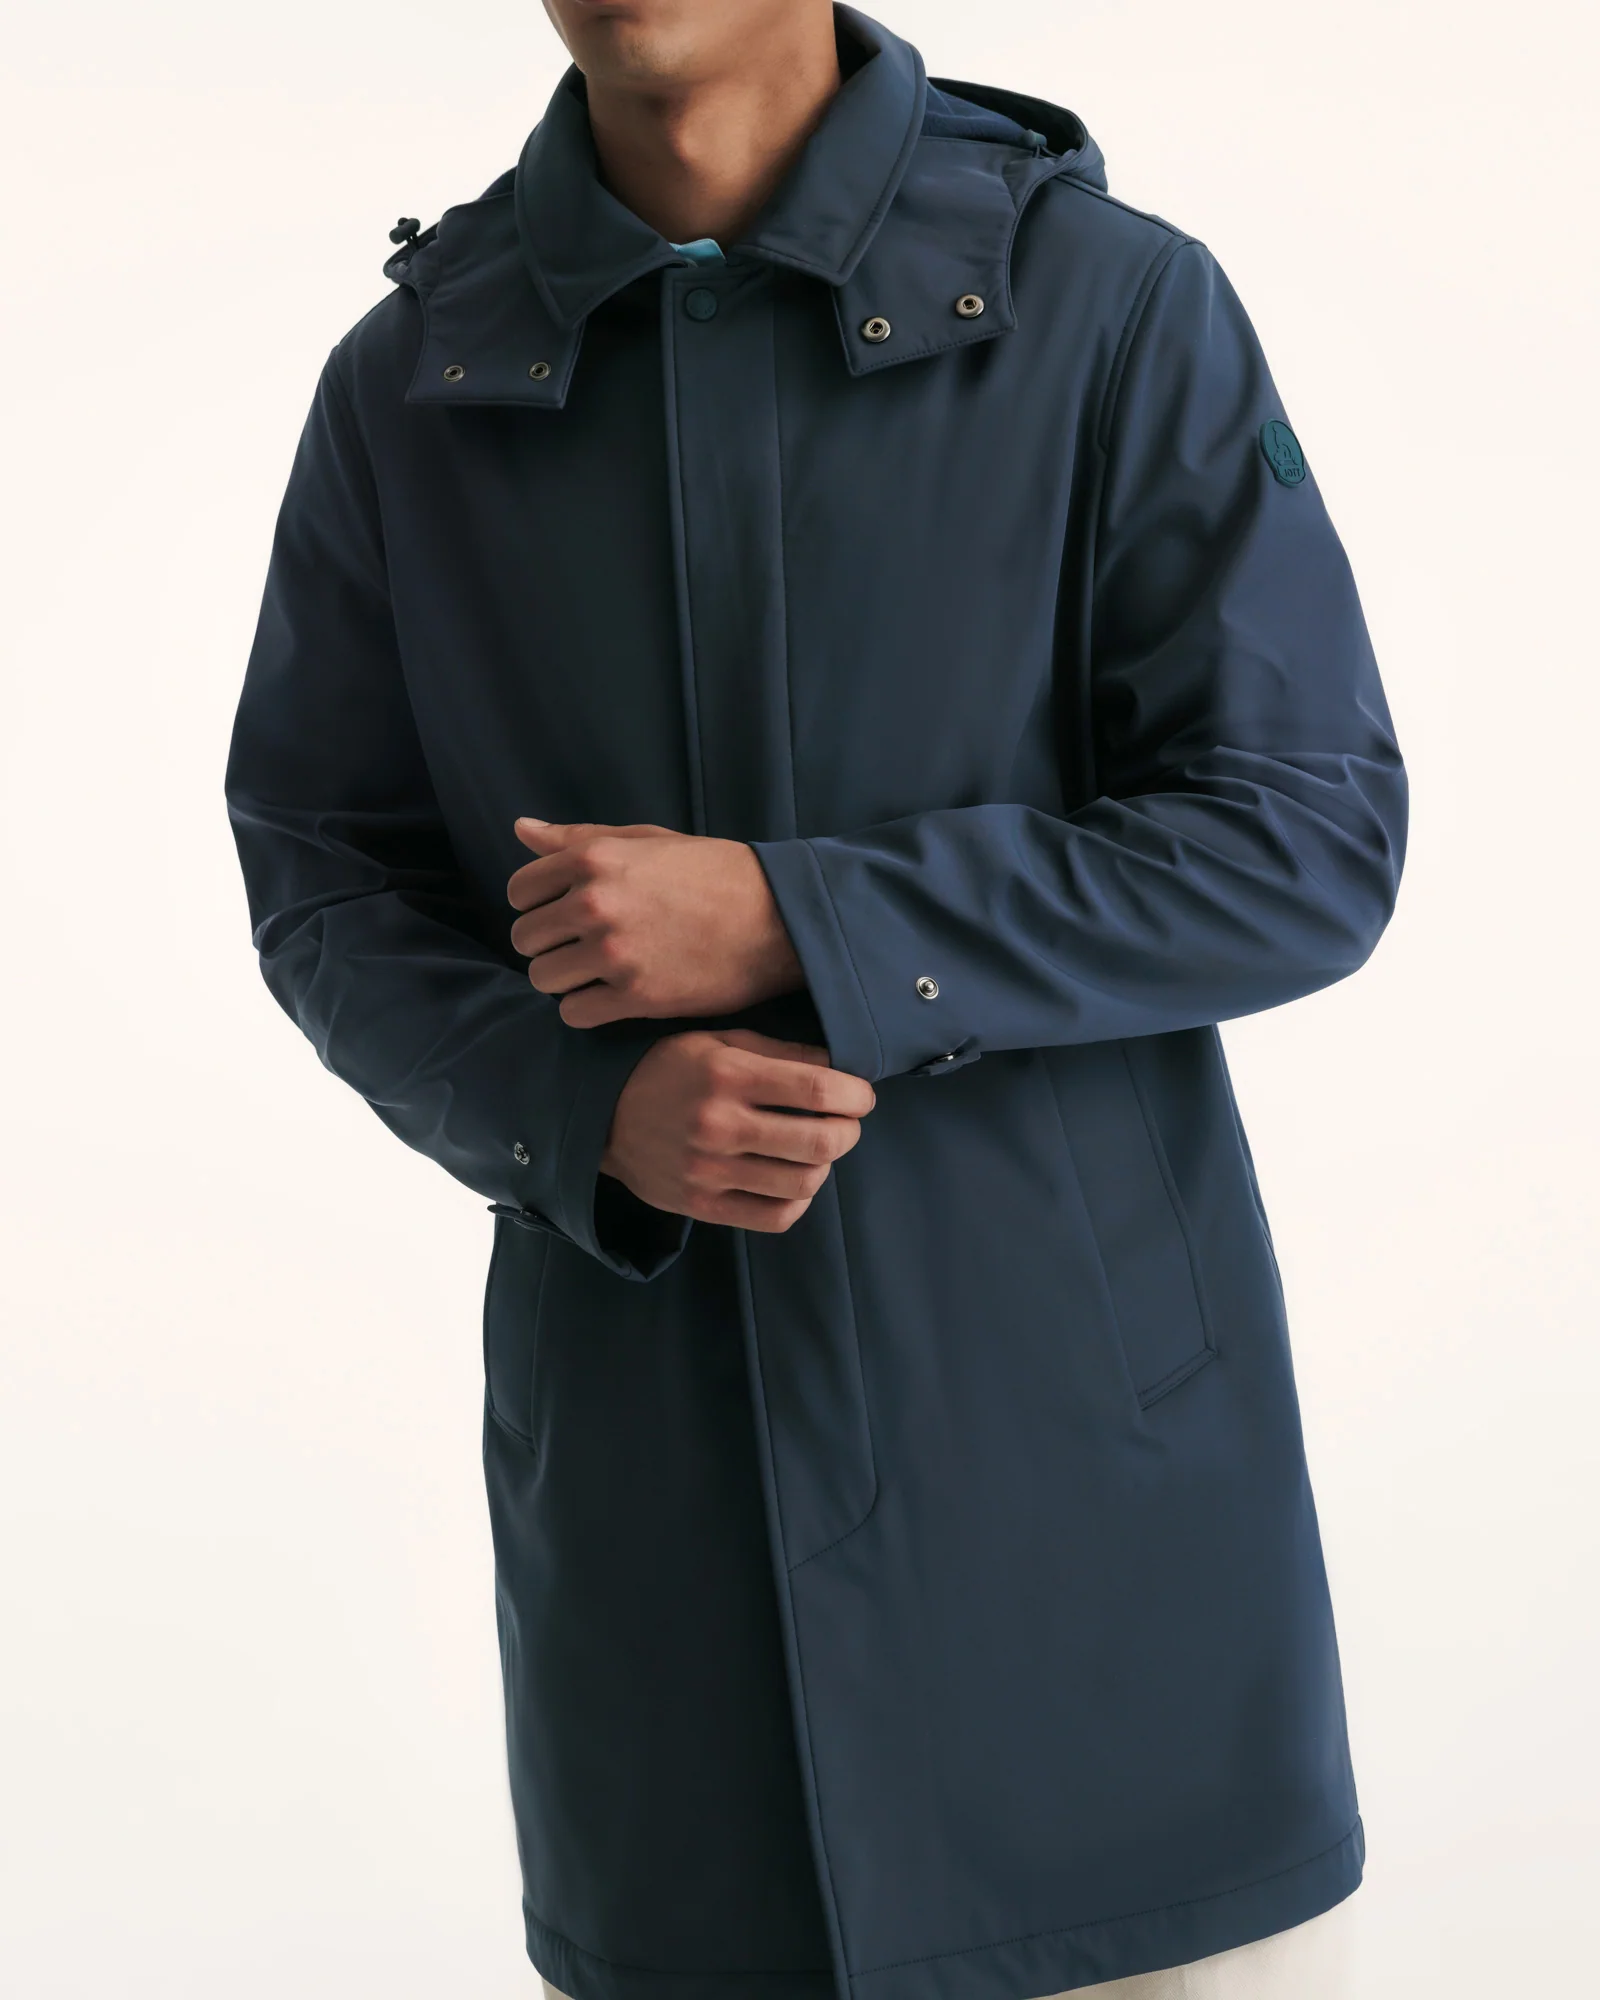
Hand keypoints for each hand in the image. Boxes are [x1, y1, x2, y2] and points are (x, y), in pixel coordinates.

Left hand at [507, 818, 804, 1026]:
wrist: (776, 918)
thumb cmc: (714, 873)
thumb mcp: (647, 841)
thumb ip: (579, 838)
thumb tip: (521, 828)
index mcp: (593, 860)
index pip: (520, 891)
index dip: (538, 905)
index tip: (564, 914)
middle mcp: (595, 905)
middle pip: (526, 938)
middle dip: (548, 944)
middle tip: (582, 946)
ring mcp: (613, 954)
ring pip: (544, 978)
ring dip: (564, 979)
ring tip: (596, 973)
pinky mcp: (635, 997)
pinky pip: (573, 1013)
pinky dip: (584, 1009)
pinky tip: (609, 997)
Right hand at [600, 1029, 875, 1232]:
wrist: (603, 1115)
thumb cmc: (671, 1069)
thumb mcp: (720, 1042)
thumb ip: (781, 1053)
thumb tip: (843, 1068)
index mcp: (727, 1075)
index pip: (818, 1091)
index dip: (856, 1096)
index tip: (861, 1096)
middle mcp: (719, 1125)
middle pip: (820, 1142)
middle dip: (850, 1131)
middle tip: (847, 1123)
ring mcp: (710, 1171)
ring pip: (804, 1183)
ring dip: (825, 1165)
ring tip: (816, 1148)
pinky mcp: (702, 1205)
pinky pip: (775, 1217)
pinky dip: (799, 1201)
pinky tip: (794, 1179)